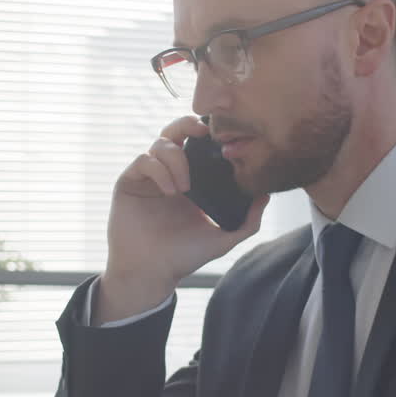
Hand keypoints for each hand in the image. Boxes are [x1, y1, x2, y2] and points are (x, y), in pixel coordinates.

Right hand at [96, 116, 267, 322]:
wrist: (152, 272)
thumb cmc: (183, 256)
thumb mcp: (223, 238)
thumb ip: (248, 221)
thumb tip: (266, 196)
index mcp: (190, 180)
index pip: (197, 144)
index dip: (207, 134)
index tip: (223, 137)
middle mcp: (168, 173)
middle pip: (176, 131)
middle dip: (188, 124)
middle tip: (203, 133)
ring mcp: (148, 176)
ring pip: (160, 143)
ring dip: (176, 160)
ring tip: (185, 188)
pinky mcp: (129, 181)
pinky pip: (143, 160)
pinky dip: (159, 170)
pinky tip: (170, 190)